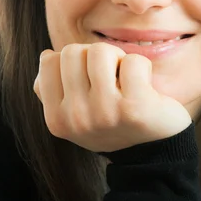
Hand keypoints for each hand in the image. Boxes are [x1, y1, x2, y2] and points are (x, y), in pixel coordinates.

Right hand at [33, 42, 191, 151]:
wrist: (154, 149)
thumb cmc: (113, 119)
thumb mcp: (75, 112)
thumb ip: (53, 88)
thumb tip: (46, 56)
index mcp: (56, 120)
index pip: (49, 60)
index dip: (74, 61)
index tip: (90, 80)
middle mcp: (75, 119)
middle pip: (73, 51)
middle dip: (95, 57)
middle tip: (111, 77)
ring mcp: (103, 113)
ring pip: (100, 51)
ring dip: (118, 59)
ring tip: (126, 79)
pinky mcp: (134, 107)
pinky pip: (132, 61)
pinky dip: (142, 66)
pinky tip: (145, 86)